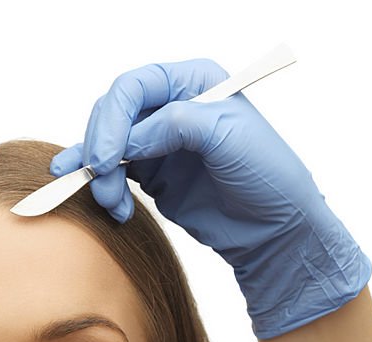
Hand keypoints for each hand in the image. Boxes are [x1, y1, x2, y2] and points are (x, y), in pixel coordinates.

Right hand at [50, 57, 371, 339]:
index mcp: (192, 83)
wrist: (273, 229)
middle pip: (113, 115)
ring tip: (112, 204)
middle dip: (102, 150)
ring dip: (100, 175)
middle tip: (103, 184)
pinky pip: (114, 174)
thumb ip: (178, 125)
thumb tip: (131, 138)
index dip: (113, 120)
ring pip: (108, 146)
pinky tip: (99, 201)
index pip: (134, 87)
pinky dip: (102, 187)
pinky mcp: (153, 175)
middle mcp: (171, 106)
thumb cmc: (266, 176)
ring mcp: (159, 142)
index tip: (108, 159)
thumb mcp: (228, 138)